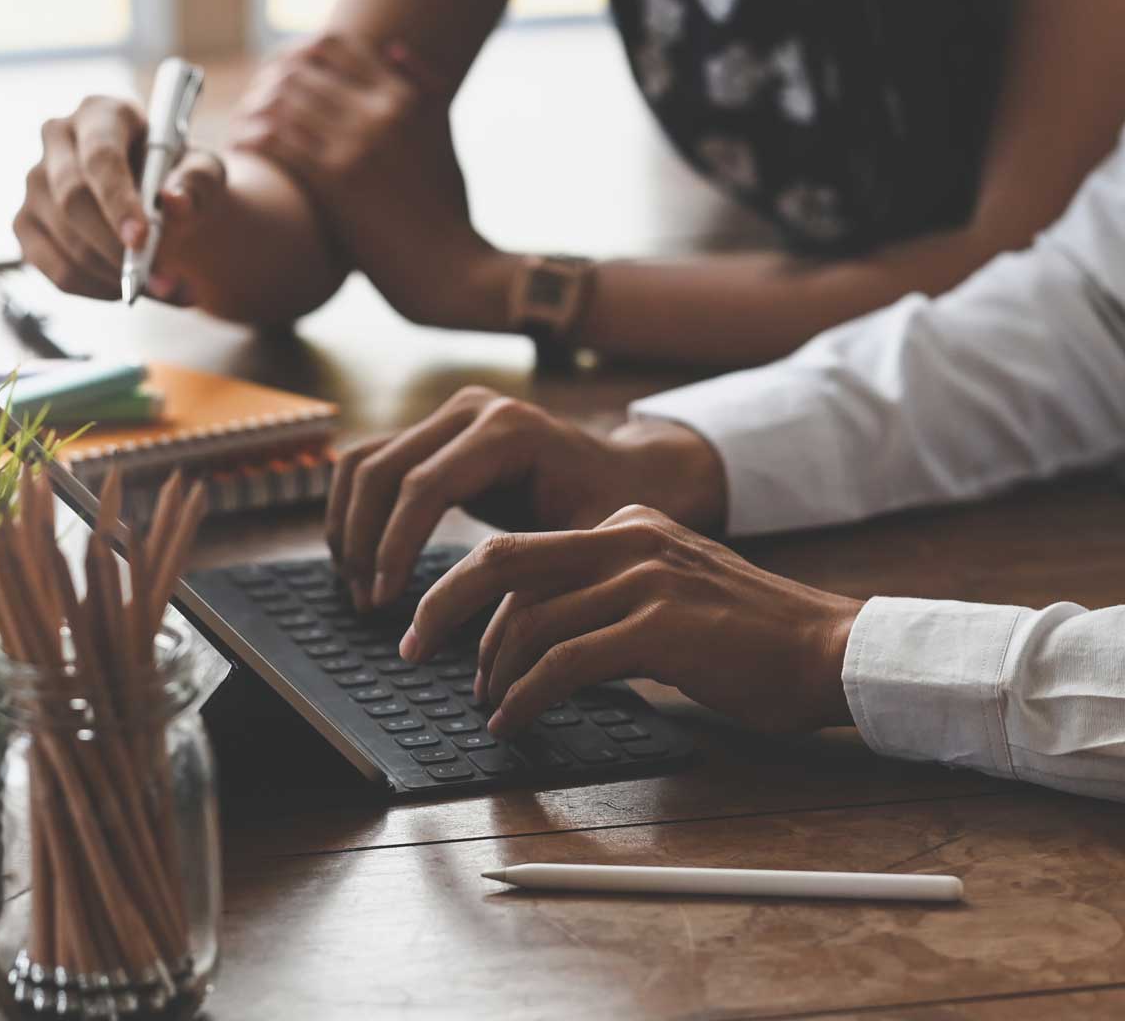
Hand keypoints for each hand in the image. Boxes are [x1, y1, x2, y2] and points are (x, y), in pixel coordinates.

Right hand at [14, 95, 225, 304]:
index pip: (99, 156)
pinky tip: (127, 288)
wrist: (163, 198)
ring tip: (160, 287)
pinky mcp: (26, 224)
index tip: (141, 240)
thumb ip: (197, 184)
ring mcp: (34, 182)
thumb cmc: (181, 176)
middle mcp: (58, 140)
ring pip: (65, 241)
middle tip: (161, 279)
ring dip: (115, 276)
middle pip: (73, 201)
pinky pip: (55, 269)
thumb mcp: (204, 173)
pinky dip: (96, 289)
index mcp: (102, 114)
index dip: (117, 200)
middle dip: (118, 248)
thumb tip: (174, 203)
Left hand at [231, 35, 512, 327]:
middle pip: (300, 69)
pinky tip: (244, 150)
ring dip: (254, 110)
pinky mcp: (337, 180)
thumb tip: (394, 48)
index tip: (279, 78)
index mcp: (403, 98)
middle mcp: (379, 111)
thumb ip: (427, 90)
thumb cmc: (447, 211)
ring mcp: (357, 143)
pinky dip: (252, 138)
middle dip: (267, 83)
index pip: (334, 45)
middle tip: (250, 106)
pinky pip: (276, 139)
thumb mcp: (444, 139)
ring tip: (243, 128)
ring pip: (282, 100)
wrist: (450, 268)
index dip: (297, 55)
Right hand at [325, 386, 726, 609]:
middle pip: (381, 470)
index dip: (395, 547)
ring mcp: (449, 413)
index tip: (385, 603)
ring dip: (348, 527)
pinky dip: (354, 512)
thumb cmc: (614, 514)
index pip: (424, 485)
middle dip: (364, 542)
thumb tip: (494, 638)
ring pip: (362, 463)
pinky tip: (363, 563)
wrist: (627, 472)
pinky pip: (370, 464)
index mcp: (510, 430)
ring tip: (360, 591)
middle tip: (367, 606)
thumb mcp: (592, 544)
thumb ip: (545, 576)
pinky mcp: (434, 430)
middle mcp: (472, 408)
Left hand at [401, 505, 860, 737]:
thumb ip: (607, 593)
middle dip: (444, 609)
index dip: (469, 595)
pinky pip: (564, 662)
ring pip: (531, 621)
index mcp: (626, 524)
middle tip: (414, 650)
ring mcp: (645, 579)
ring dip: (493, 672)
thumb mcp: (670, 589)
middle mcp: (629, 539)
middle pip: (504, 565)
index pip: (522, 553)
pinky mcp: (661, 627)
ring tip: (487, 707)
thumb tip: (535, 635)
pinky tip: (515, 721)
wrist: (830, 649)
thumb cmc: (748, 635)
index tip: (438, 628)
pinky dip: (526, 696)